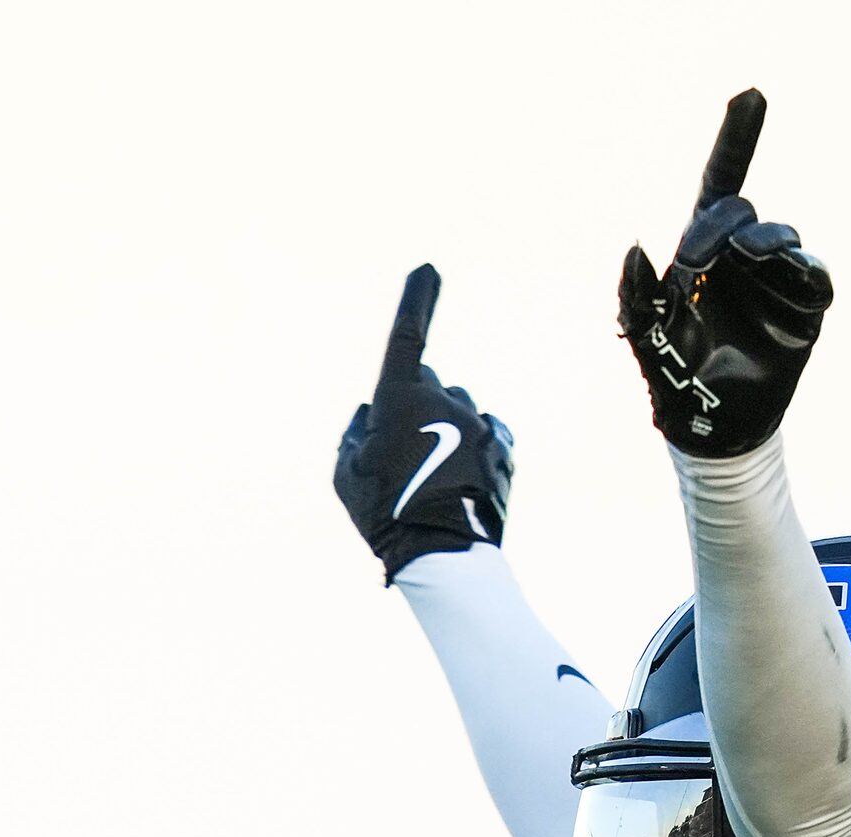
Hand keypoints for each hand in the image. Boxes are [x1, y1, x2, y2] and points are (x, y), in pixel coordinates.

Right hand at [335, 264, 514, 579]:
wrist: (442, 554)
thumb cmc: (383, 513)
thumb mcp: (346, 474)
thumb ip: (355, 433)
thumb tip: (371, 413)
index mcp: (401, 397)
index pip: (408, 336)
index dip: (417, 300)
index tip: (428, 269)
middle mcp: (444, 398)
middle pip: (428, 383)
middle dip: (416, 405)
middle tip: (404, 456)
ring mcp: (478, 421)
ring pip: (459, 411)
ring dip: (446, 431)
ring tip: (434, 481)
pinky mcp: (503, 446)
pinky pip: (487, 434)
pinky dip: (475, 450)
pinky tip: (462, 484)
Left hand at [617, 90, 832, 458]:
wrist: (712, 429)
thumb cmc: (673, 379)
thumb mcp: (644, 339)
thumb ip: (635, 297)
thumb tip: (635, 246)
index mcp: (701, 253)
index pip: (719, 185)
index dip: (735, 139)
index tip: (750, 93)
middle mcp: (740, 258)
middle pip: (740, 211)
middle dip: (720, 224)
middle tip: (696, 258)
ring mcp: (776, 282)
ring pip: (782, 239)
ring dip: (764, 243)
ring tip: (745, 259)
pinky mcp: (805, 311)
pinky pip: (815, 278)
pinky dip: (803, 272)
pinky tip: (789, 276)